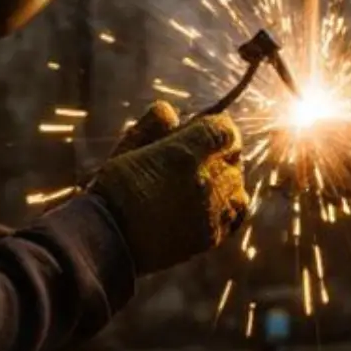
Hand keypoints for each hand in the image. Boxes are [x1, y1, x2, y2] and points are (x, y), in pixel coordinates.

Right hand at [89, 112, 248, 275]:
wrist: (111, 239)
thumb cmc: (115, 189)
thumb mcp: (128, 146)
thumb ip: (153, 123)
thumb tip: (171, 111)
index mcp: (186, 152)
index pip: (226, 130)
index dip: (218, 127)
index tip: (205, 131)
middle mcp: (207, 179)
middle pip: (234, 158)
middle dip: (220, 154)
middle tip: (198, 159)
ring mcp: (212, 209)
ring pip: (239, 187)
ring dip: (226, 182)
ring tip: (204, 185)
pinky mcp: (212, 235)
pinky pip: (234, 216)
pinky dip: (226, 209)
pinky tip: (208, 208)